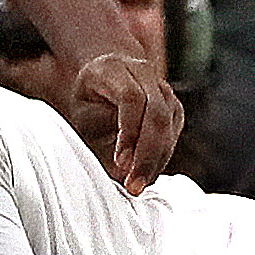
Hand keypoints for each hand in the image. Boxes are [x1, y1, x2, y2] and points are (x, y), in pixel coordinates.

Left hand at [68, 52, 183, 190]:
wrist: (104, 79)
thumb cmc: (88, 101)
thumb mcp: (82, 114)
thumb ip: (98, 136)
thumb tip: (121, 171)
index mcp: (113, 68)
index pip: (131, 98)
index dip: (129, 132)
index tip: (120, 162)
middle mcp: (142, 72)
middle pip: (156, 112)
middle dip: (147, 154)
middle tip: (134, 185)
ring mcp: (162, 88)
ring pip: (169, 125)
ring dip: (156, 160)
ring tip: (138, 185)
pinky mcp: (173, 106)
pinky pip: (173, 134)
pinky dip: (161, 157)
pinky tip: (146, 174)